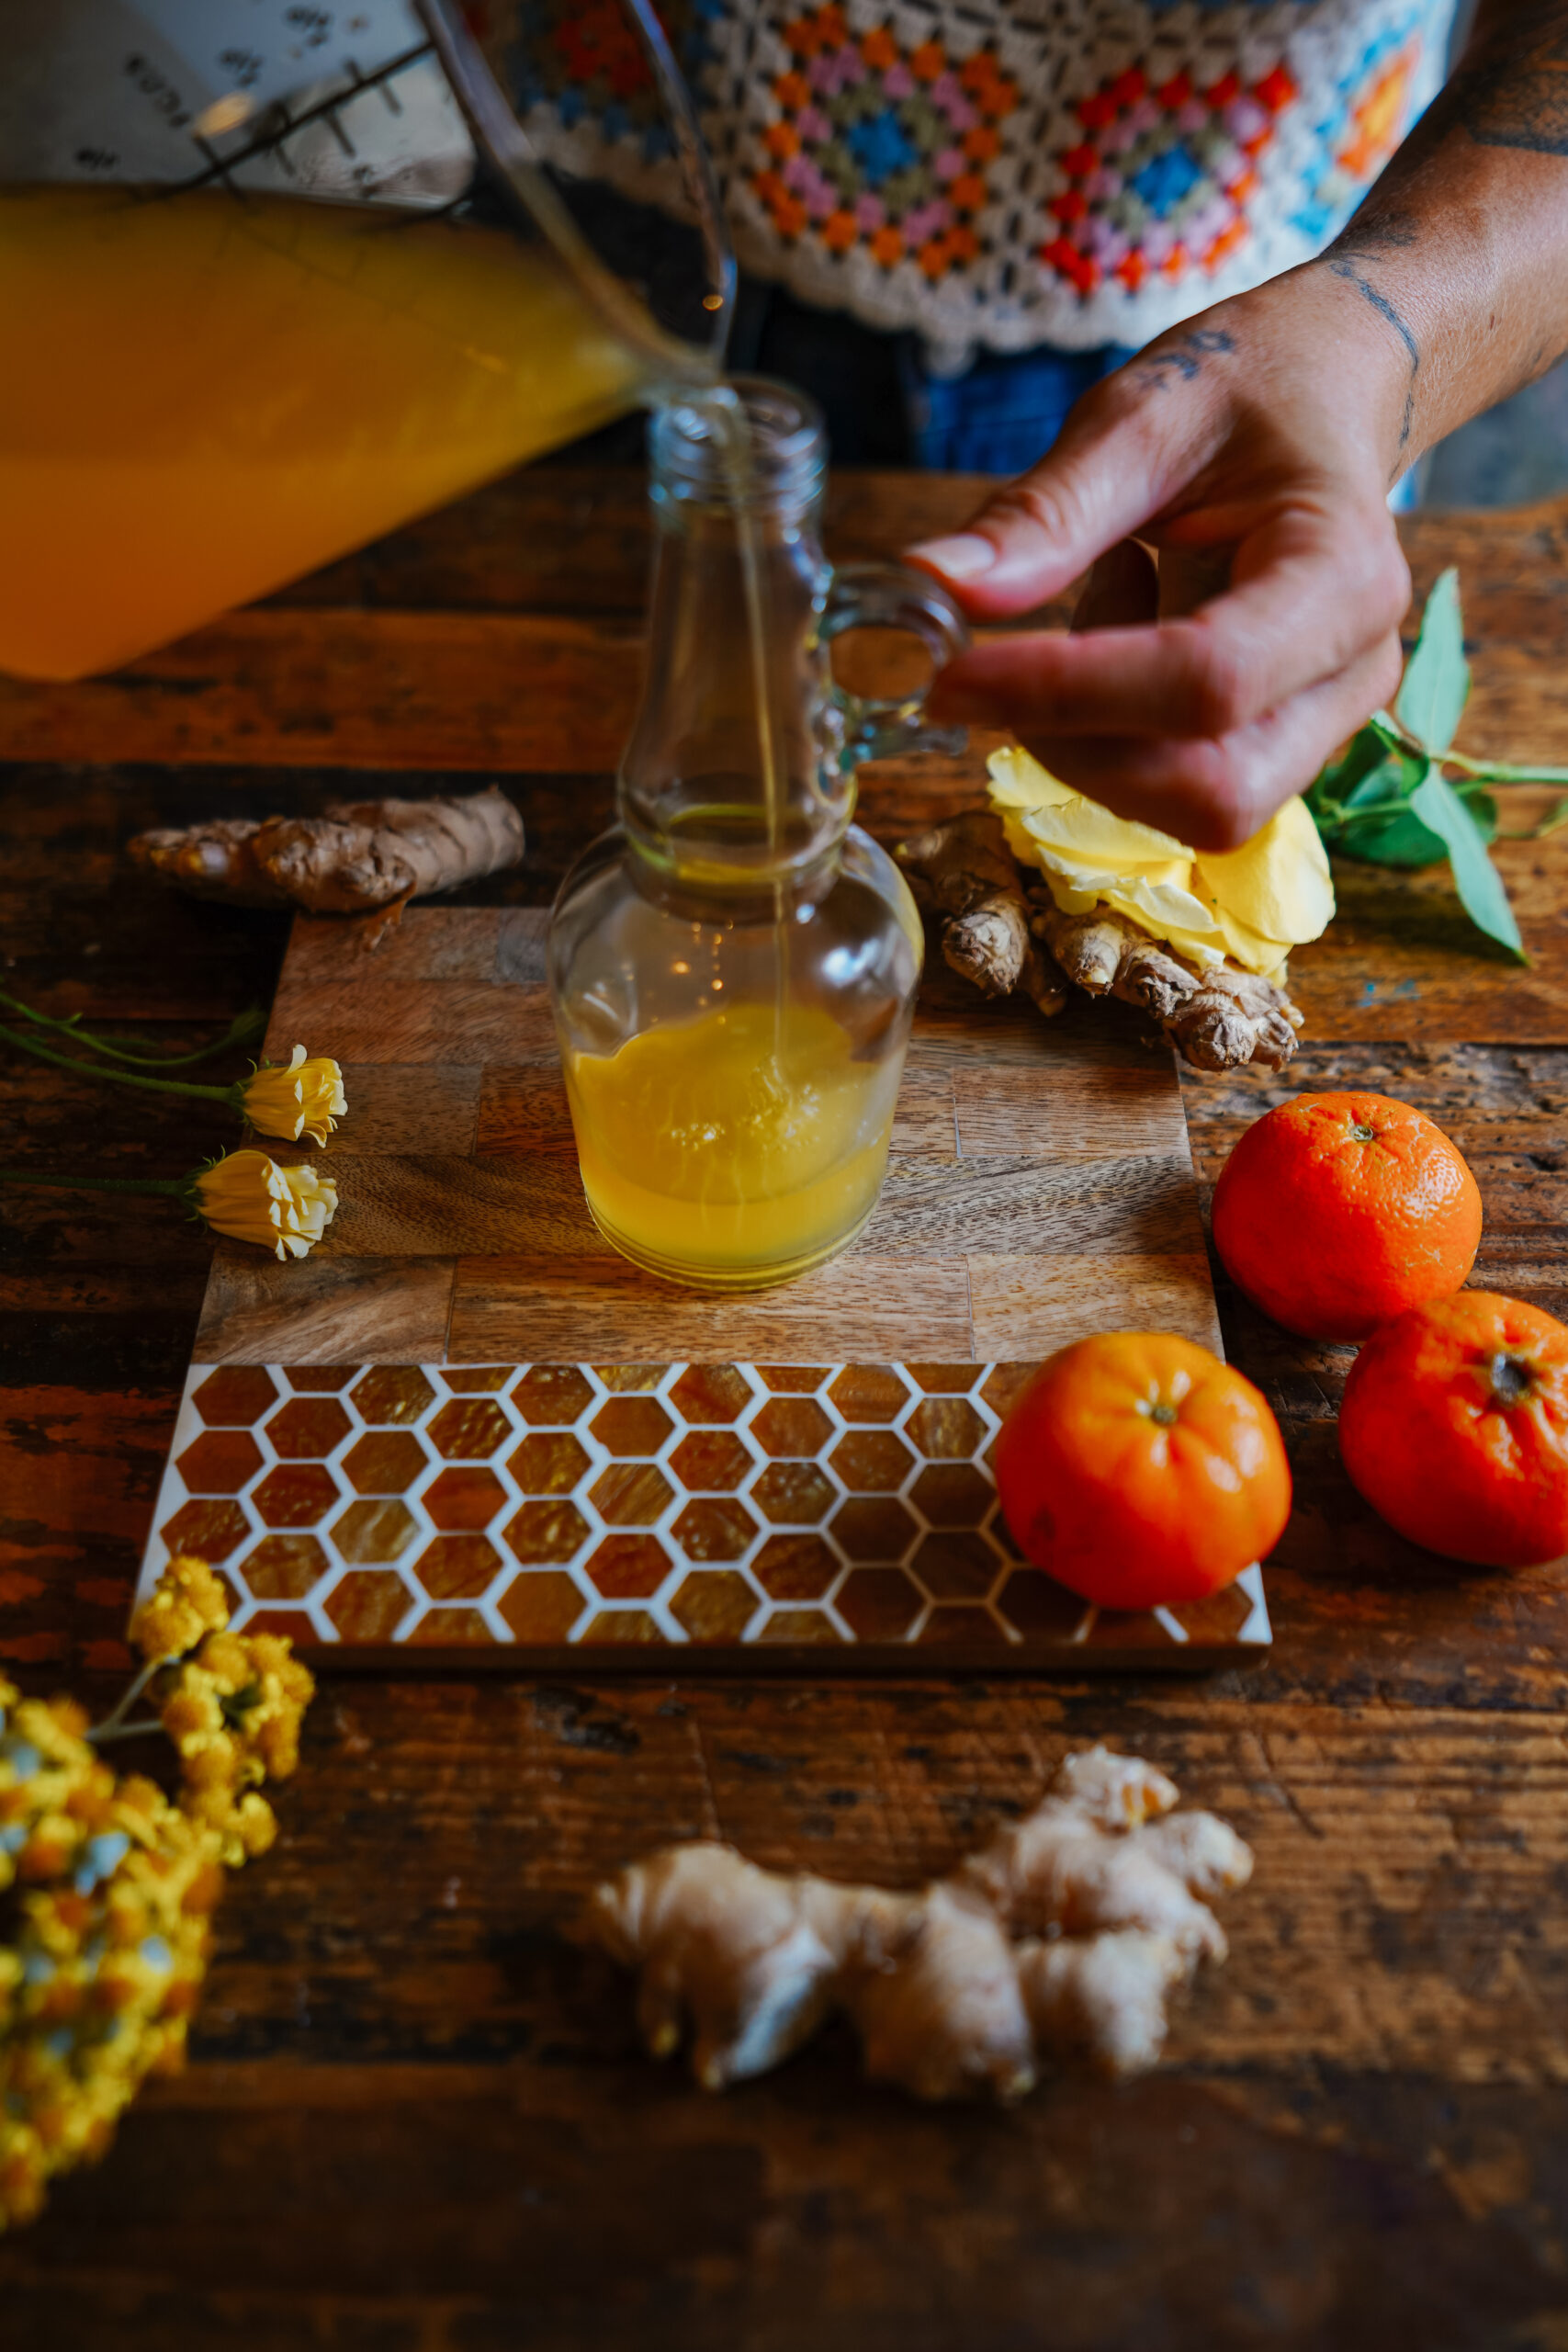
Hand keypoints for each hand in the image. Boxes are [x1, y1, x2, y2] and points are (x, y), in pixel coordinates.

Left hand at [904, 270, 1413, 850]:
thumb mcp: (1140, 415)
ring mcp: (1327, 720)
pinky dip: (1113, 738)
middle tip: (1011, 653)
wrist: (1331, 392)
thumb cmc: (1250, 388)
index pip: (1204, 682)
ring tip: (1098, 603)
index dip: (1068, 694)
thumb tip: (933, 584)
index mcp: (1342, 574)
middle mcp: (1353, 670)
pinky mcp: (1284, 744)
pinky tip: (1119, 636)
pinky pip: (1181, 788)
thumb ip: (1045, 510)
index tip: (953, 675)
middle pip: (1209, 787)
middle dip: (1078, 744)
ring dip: (1095, 740)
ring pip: (1194, 807)